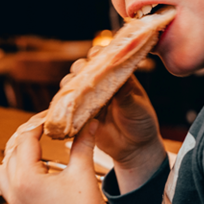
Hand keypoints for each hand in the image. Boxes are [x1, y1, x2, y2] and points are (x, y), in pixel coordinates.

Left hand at [0, 113, 109, 203]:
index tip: (53, 116)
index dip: (39, 123)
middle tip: (45, 127)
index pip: (25, 139)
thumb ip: (83, 145)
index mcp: (27, 179)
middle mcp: (14, 191)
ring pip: (3, 170)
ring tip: (38, 148)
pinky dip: (18, 172)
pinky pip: (8, 186)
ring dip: (17, 155)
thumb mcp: (83, 176)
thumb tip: (88, 122)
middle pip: (11, 151)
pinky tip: (38, 171)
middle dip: (26, 136)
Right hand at [62, 49, 166, 192]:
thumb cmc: (141, 123)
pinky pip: (69, 107)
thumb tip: (121, 77)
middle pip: (84, 69)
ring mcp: (90, 99)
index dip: (98, 54)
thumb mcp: (137, 107)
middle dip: (80, 68)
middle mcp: (102, 85)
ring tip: (71, 87)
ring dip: (70, 84)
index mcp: (118, 77)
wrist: (135, 148)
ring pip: (73, 86)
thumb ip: (126, 94)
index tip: (95, 54)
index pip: (105, 59)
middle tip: (80, 71)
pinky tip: (62, 104)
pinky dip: (64, 104)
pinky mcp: (81, 115)